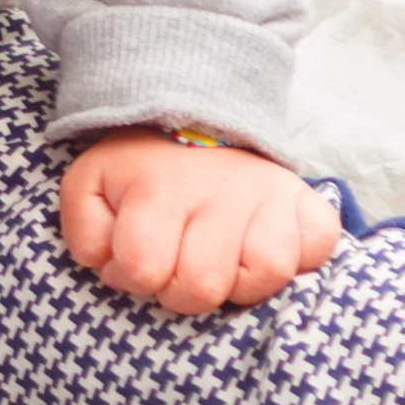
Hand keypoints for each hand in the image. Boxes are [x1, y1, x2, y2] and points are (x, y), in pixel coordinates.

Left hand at [60, 127, 346, 318]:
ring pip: (266, 271)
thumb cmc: (142, 170)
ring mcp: (266, 192)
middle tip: (182, 261)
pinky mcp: (305, 199)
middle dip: (184, 287)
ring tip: (224, 259)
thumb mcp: (92, 187)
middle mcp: (215, 189)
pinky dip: (300, 258)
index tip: (139, 257)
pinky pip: (318, 245)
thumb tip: (110, 266)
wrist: (195, 117)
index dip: (134, 276)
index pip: (143, 268)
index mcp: (156, 188)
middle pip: (202, 284)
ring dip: (241, 281)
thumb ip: (86, 233)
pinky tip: (266, 245)